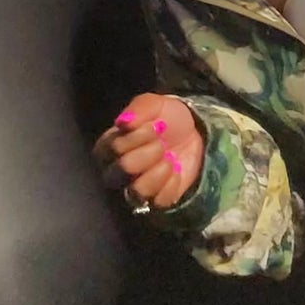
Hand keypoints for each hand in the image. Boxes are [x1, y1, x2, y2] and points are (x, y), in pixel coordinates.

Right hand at [94, 94, 204, 211]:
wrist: (195, 133)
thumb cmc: (166, 118)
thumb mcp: (154, 104)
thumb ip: (138, 109)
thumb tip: (124, 122)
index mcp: (109, 146)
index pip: (113, 148)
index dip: (137, 137)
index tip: (155, 126)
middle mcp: (117, 170)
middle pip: (124, 168)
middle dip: (149, 152)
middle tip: (162, 144)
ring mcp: (135, 187)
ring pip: (138, 190)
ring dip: (160, 170)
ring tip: (169, 159)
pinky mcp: (156, 201)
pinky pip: (160, 200)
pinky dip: (172, 183)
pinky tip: (175, 171)